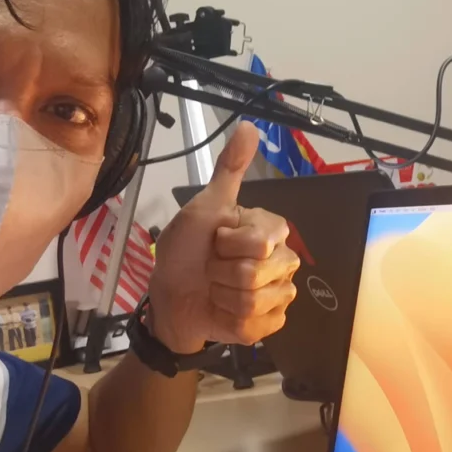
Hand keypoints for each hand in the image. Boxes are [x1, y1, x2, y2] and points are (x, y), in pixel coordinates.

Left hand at [146, 122, 299, 353]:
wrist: (168, 298)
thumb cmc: (184, 251)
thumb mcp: (202, 208)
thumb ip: (229, 170)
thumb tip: (249, 125)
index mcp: (270, 230)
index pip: (262, 241)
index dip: (229, 244)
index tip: (216, 240)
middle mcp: (282, 260)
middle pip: (259, 272)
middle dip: (223, 273)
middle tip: (212, 268)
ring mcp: (279, 293)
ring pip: (256, 300)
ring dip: (223, 297)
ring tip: (215, 290)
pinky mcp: (271, 323)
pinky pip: (258, 325)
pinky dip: (230, 321)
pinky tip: (223, 311)